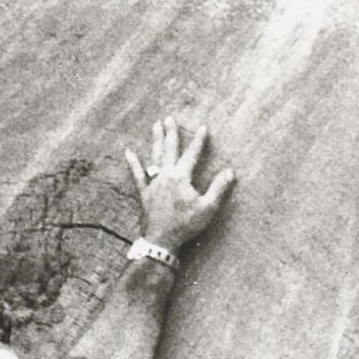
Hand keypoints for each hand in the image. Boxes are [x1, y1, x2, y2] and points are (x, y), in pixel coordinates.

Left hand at [125, 114, 233, 258]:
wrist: (161, 240)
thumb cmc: (185, 225)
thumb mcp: (207, 208)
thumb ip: (219, 188)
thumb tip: (230, 171)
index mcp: (181, 177)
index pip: (192, 154)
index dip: (199, 141)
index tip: (203, 127)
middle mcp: (166, 175)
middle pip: (170, 149)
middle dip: (172, 133)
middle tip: (170, 118)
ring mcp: (153, 182)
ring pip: (155, 156)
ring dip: (156, 140)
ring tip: (156, 126)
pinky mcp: (144, 192)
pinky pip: (137, 174)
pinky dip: (133, 163)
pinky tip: (128, 152)